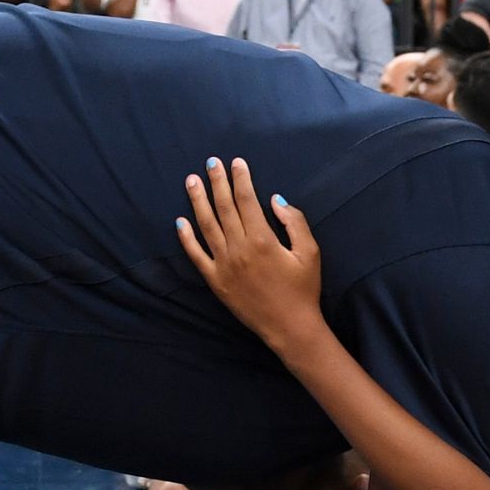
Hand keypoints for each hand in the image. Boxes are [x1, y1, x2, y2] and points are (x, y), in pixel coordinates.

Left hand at [177, 158, 322, 349]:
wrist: (290, 327)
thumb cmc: (303, 289)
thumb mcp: (310, 253)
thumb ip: (294, 222)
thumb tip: (275, 199)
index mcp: (263, 240)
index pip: (246, 200)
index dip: (241, 179)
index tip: (237, 162)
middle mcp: (239, 249)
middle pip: (223, 208)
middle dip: (217, 182)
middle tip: (211, 162)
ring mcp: (223, 265)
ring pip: (206, 226)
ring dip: (198, 201)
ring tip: (191, 181)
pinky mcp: (215, 281)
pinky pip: (196, 255)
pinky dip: (186, 237)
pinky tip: (180, 221)